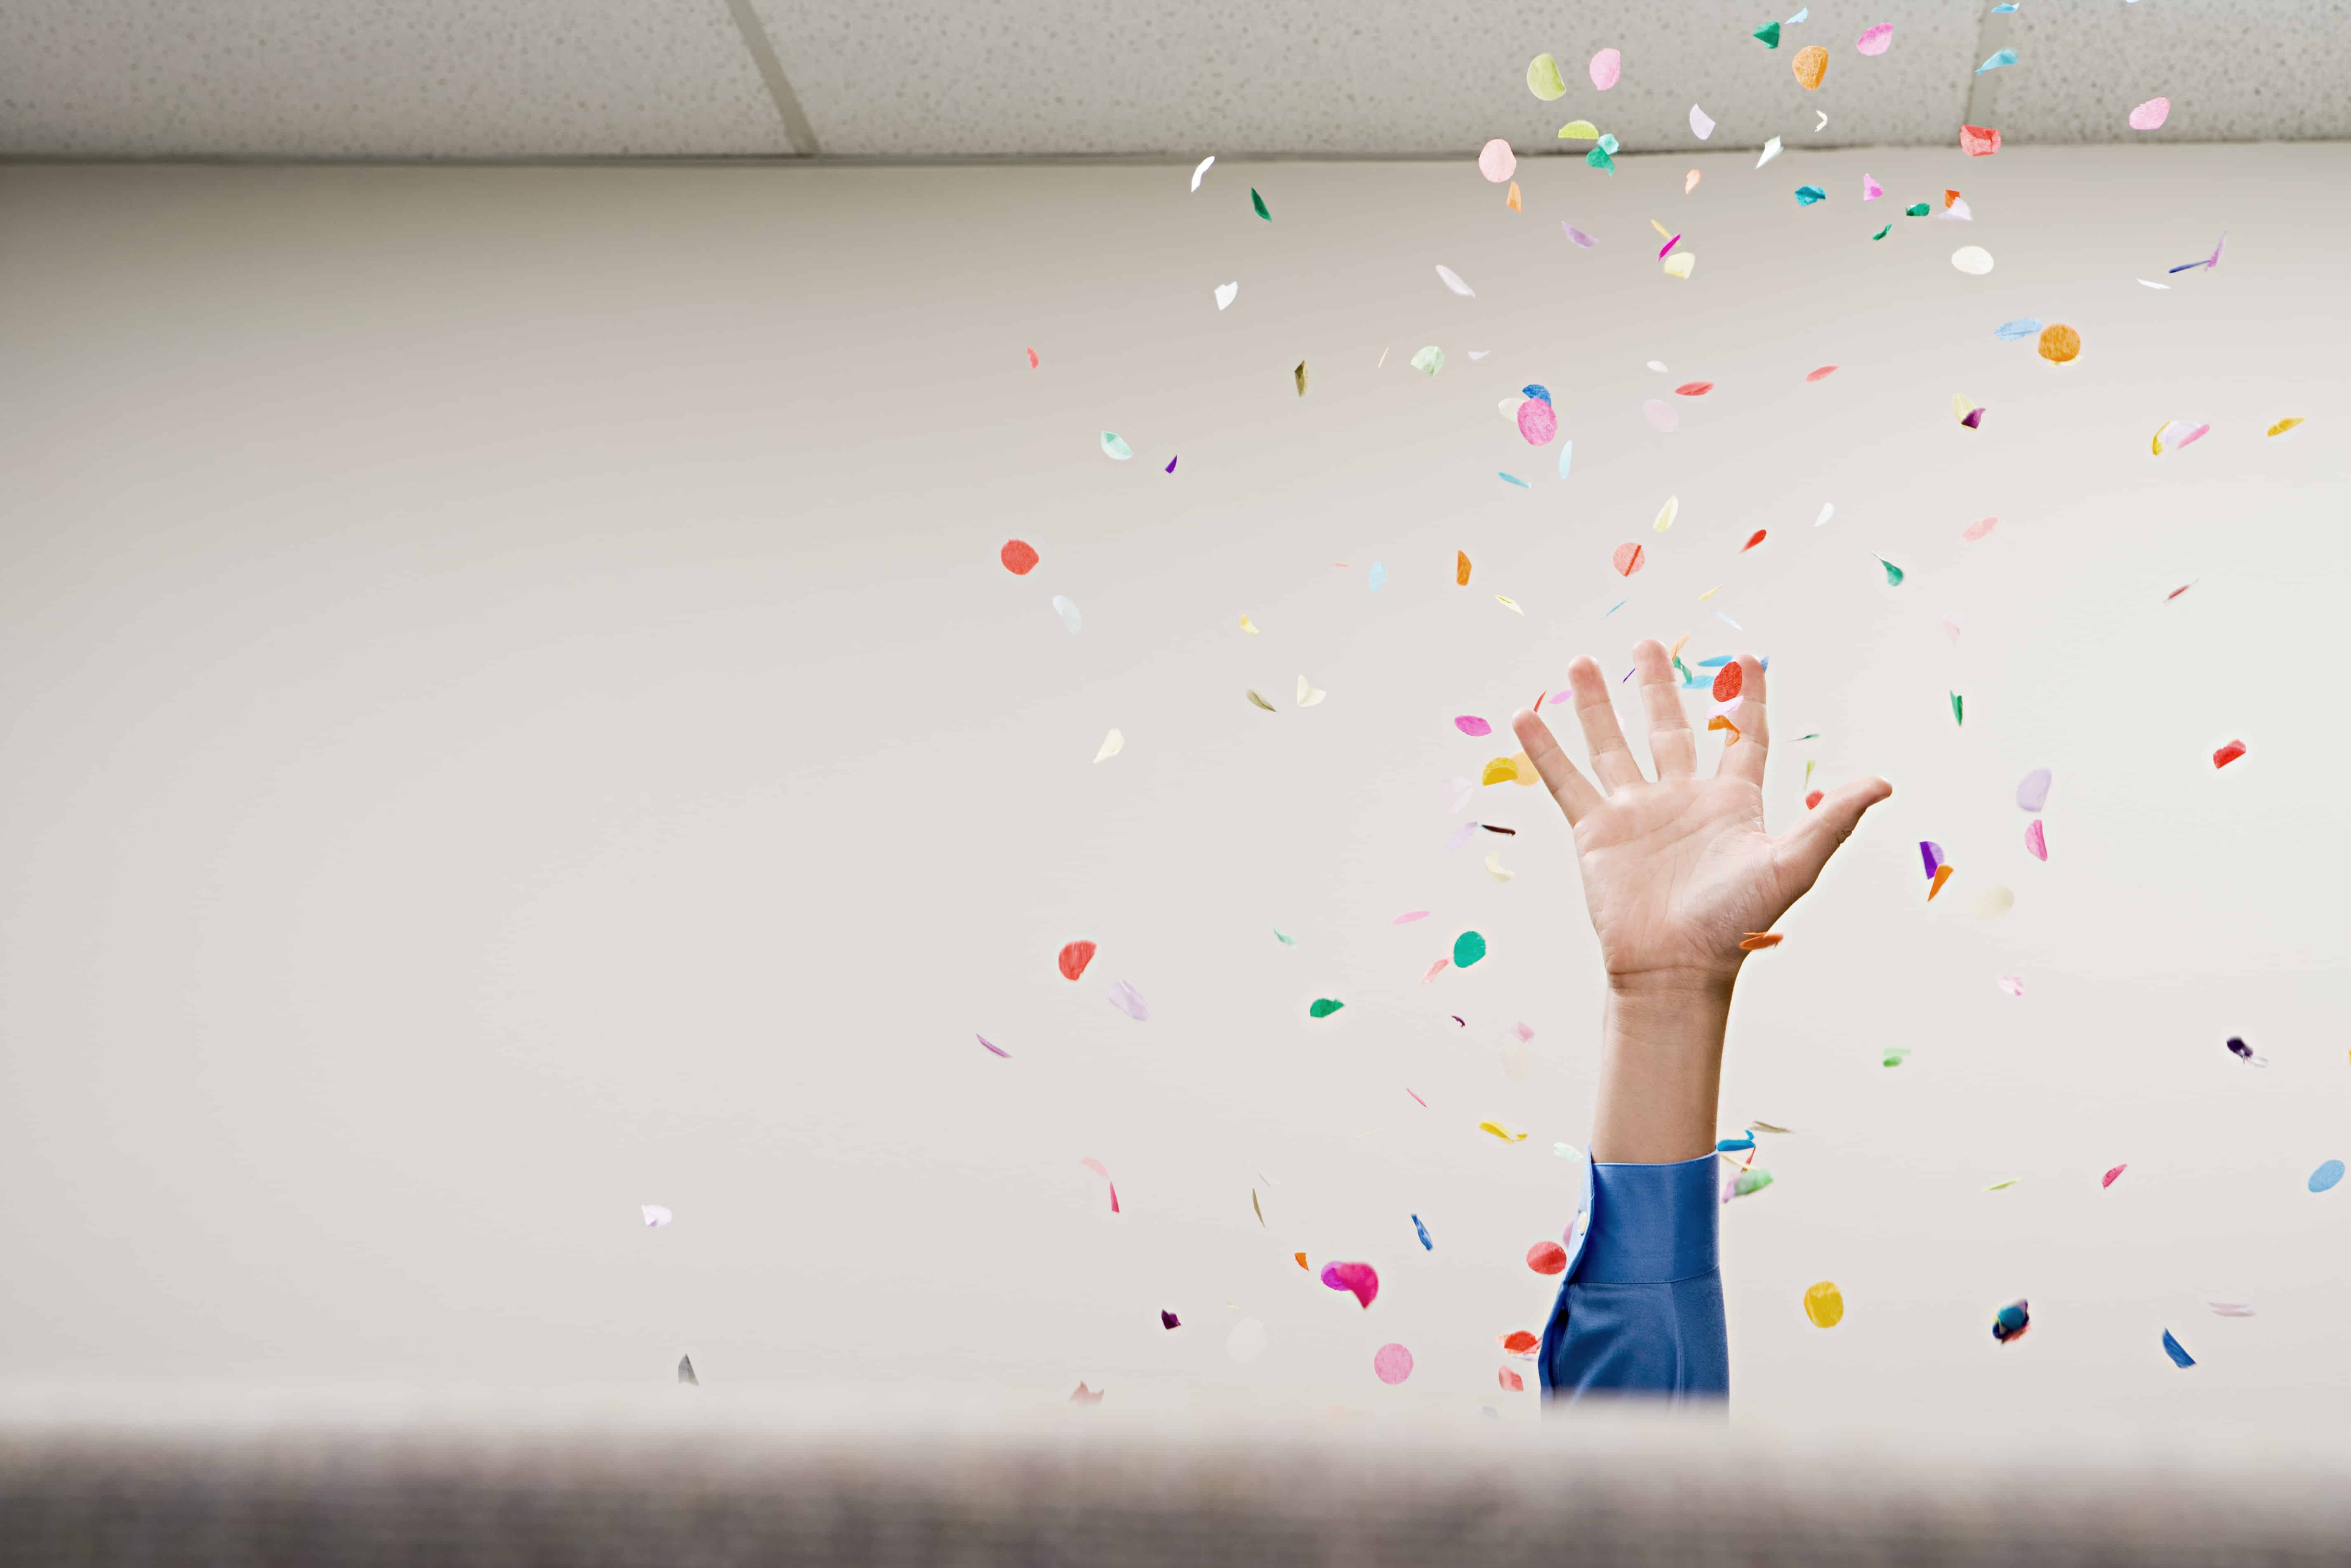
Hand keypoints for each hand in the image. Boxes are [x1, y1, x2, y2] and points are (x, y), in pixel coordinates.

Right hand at [1511, 641, 1890, 995]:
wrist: (1675, 968)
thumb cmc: (1736, 923)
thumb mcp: (1792, 863)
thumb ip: (1833, 819)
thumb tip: (1885, 783)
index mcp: (1730, 803)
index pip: (1742, 738)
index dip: (1747, 700)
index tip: (1750, 661)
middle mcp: (1680, 799)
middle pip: (1669, 728)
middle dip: (1657, 686)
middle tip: (1646, 644)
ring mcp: (1635, 813)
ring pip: (1611, 745)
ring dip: (1595, 705)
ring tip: (1581, 662)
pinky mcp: (1595, 831)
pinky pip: (1566, 780)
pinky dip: (1544, 750)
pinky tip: (1523, 717)